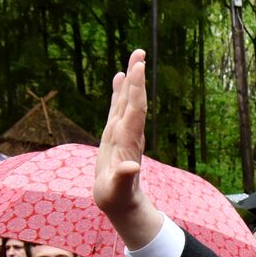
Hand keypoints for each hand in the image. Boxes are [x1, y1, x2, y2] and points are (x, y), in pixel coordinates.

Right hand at [94, 50, 162, 247]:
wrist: (123, 203)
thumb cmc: (116, 199)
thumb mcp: (116, 191)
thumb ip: (123, 178)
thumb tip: (132, 166)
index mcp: (127, 142)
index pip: (134, 111)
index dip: (136, 90)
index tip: (138, 68)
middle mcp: (128, 133)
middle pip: (134, 100)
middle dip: (137, 77)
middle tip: (139, 52)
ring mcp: (123, 132)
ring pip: (127, 101)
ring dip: (131, 80)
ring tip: (134, 58)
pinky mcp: (116, 134)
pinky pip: (119, 108)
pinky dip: (120, 92)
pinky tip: (120, 77)